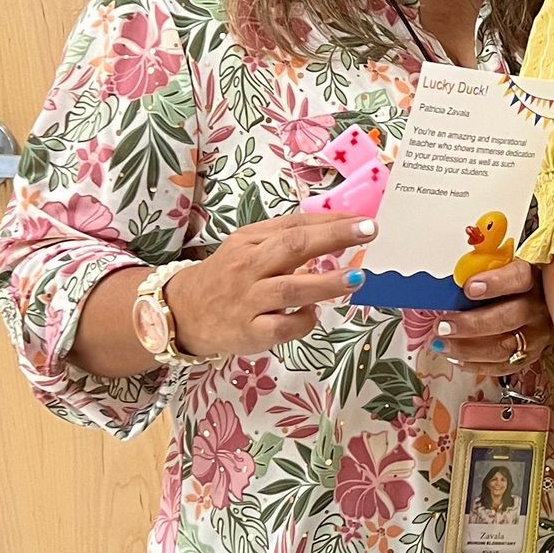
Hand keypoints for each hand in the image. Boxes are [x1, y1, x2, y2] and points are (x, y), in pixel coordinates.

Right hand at [161, 213, 378, 357]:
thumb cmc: (228, 278)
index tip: (364, 221)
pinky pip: (282, 327)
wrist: (184, 312)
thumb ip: (285, 241)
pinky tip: (314, 314)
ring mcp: (248, 300)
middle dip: (332, 238)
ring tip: (356, 278)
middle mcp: (248, 267)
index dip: (331, 222)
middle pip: (292, 247)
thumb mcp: (249, 249)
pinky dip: (303, 321)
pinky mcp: (249, 332)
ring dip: (326, 282)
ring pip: (290, 289)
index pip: (295, 225)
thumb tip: (336, 234)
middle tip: (368, 232)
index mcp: (250, 241)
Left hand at [438, 260, 553, 372]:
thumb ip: (481, 273)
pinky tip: (456, 358)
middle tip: (443, 325)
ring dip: (467, 348)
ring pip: (503, 347)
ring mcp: (536, 336)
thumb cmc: (511, 286)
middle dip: (472, 324)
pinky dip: (475, 364)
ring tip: (442, 343)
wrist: (536, 305)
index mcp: (533, 279)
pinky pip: (501, 366)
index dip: (495, 283)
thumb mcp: (500, 271)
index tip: (468, 288)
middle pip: (509, 318)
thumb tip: (451, 285)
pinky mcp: (529, 356)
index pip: (519, 278)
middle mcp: (538, 309)